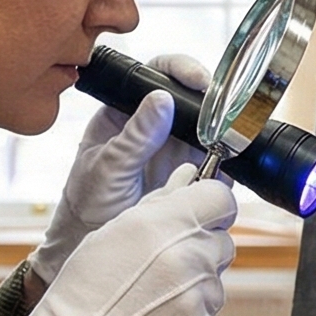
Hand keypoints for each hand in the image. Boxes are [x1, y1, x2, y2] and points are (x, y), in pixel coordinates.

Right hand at [0, 169, 237, 315]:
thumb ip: (159, 203)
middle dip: (198, 252)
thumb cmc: (82, 293)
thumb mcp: (111, 233)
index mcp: (168, 225)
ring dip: (192, 291)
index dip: (209, 207)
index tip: (196, 218)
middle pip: (222, 244)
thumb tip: (189, 178)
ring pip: (214, 287)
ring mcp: (201, 303)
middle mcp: (191, 260)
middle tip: (158, 270)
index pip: (221, 199)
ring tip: (148, 305)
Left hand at [29, 53, 212, 283]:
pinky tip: (223, 171)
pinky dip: (227, 167)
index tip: (198, 80)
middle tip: (223, 111)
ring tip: (225, 142)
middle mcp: (155, 126)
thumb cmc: (88, 203)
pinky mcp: (193, 177)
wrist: (95, 245)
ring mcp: (176, 151)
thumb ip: (133, 138)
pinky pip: (219, 165)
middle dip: (211, 100)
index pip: (156, 75)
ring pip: (210, 130)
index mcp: (125, 112)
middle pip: (191, 98)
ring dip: (222, 133)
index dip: (180, 70)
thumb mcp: (106, 169)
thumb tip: (161, 100)